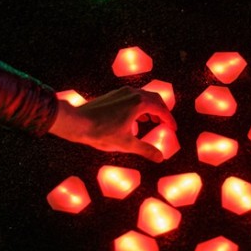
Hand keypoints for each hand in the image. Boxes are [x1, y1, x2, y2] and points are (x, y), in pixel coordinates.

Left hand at [49, 86, 176, 161]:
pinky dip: (140, 106)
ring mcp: (121, 92)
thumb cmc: (101, 132)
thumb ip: (145, 150)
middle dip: (162, 111)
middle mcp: (132, 93)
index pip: (161, 109)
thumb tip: (160, 157)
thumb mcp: (126, 144)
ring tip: (152, 121)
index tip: (173, 128)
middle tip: (166, 123)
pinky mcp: (113, 95)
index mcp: (139, 103)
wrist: (77, 122)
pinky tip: (134, 119)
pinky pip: (132, 97)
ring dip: (150, 108)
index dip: (169, 119)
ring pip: (143, 96)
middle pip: (154, 99)